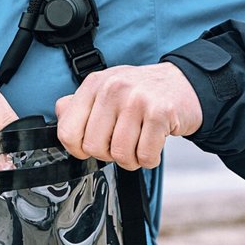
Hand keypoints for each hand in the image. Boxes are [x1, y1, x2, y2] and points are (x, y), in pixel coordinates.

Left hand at [54, 63, 202, 169]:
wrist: (184, 84)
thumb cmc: (142, 93)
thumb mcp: (106, 89)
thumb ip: (79, 104)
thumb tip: (60, 115)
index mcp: (94, 84)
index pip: (68, 131)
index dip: (77, 150)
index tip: (89, 149)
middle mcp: (113, 88)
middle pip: (94, 147)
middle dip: (108, 155)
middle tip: (121, 145)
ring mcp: (137, 99)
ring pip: (120, 154)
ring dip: (131, 159)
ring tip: (138, 145)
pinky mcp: (160, 113)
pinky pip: (146, 155)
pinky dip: (150, 159)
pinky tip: (153, 144)